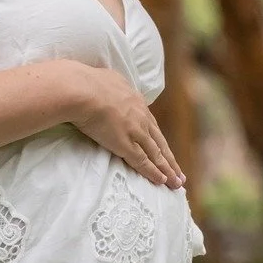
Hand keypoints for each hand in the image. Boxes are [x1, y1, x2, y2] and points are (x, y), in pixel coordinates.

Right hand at [63, 65, 184, 187]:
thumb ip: (117, 86)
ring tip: (176, 183)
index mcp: (137, 102)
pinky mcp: (126, 144)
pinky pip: (143, 162)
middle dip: (170, 160)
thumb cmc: (89, 82)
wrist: (83, 90)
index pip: (151, 126)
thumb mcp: (111, 79)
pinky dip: (154, 172)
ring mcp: (135, 132)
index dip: (159, 141)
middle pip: (159, 143)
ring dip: (168, 170)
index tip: (166, 152)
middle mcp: (141, 118)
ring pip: (156, 154)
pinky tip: (162, 181)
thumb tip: (116, 86)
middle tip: (180, 174)